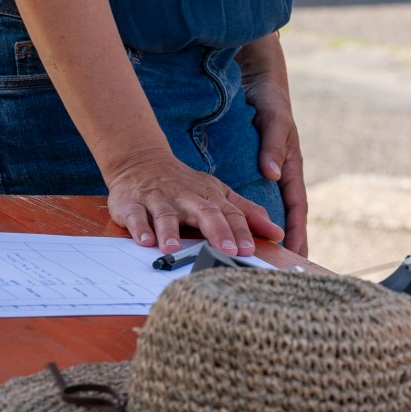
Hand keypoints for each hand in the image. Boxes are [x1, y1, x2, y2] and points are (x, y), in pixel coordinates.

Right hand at [105, 147, 283, 256]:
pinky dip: (139, 228)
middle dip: (217, 231)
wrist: (142, 161)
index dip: (240, 231)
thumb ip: (246, 212)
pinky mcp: (132, 204)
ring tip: (174, 249)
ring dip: (170, 232)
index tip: (249, 249)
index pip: (229, 213)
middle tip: (227, 250)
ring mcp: (159, 200)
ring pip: (166, 215)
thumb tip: (277, 231)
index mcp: (209, 197)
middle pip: (204, 213)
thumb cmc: (185, 186)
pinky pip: (136, 216)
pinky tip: (144, 241)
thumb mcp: (217, 194)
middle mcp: (186, 197)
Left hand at [238, 33, 306, 255]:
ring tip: (264, 259)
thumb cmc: (270, 98)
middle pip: (287, 214)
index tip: (297, 252)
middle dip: (289, 242)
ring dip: (269, 233)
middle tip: (283, 270)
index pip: (297, 205)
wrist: (257, 79)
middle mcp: (281, 172)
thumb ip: (275, 144)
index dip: (298, 230)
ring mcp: (269, 172)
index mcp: (291, 164)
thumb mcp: (274, 118)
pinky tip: (242, 231)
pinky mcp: (256, 168)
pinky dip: (253, 217)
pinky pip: (256, 198)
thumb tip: (273, 173)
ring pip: (271, 209)